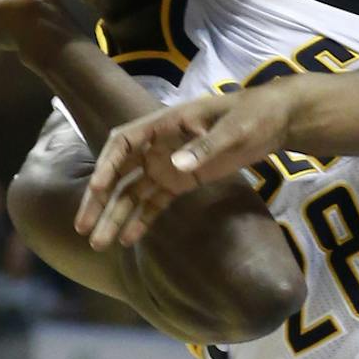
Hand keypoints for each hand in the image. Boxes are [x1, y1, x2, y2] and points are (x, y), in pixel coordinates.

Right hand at [78, 82, 303, 248]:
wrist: (274, 122)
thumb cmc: (253, 116)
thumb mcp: (234, 129)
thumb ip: (206, 146)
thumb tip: (176, 166)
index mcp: (164, 124)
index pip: (122, 143)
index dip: (106, 165)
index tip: (97, 187)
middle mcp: (157, 146)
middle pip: (118, 173)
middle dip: (99, 199)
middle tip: (83, 227)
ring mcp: (167, 165)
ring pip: (132, 192)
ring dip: (115, 216)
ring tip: (99, 243)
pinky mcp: (181, 181)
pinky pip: (154, 203)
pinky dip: (141, 220)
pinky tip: (128, 240)